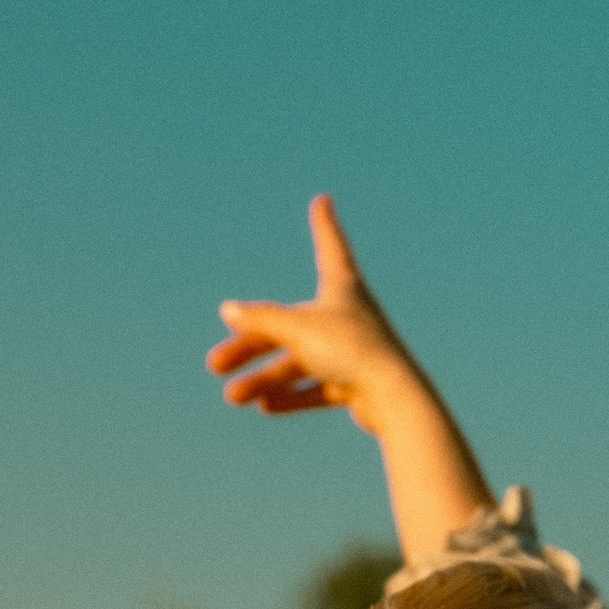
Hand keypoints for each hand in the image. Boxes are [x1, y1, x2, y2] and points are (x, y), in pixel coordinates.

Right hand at [205, 195, 415, 429]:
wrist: (394, 399)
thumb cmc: (351, 350)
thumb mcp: (298, 330)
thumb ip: (262, 319)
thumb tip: (229, 310)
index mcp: (342, 287)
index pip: (330, 246)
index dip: (324, 224)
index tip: (324, 201)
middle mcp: (347, 315)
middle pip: (290, 325)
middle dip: (251, 345)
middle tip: (215, 364)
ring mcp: (352, 350)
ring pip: (299, 363)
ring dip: (264, 378)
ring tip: (234, 397)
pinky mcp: (356, 383)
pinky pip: (317, 388)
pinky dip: (292, 396)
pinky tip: (265, 407)